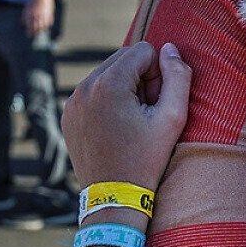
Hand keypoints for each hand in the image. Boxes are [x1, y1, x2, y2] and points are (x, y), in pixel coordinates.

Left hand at [22, 0, 54, 35]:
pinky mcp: (50, 14)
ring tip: (40, 30)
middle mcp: (37, 16)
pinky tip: (46, 25)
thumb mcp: (26, 8)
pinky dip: (47, 24)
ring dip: (42, 29)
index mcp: (30, 15)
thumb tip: (22, 24)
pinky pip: (49, 22)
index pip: (30, 26)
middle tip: (35, 34)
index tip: (29, 35)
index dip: (29, 32)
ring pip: (43, 26)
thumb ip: (24, 17)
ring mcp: (44, 15)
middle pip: (37, 28)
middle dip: (35, 32)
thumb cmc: (33, 1)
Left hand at [62, 42, 191, 190]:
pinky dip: (108, 99)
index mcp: (109, 84)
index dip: (158, 73)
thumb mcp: (173, 117)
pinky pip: (94, 90)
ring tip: (131, 120)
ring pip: (108, 72)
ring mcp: (72, 101)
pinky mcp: (68, 114)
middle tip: (145, 111)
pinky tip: (116, 126)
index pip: (143, 50)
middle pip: (124, 58)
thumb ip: (178, 76)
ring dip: (125, 87)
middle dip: (140, 77)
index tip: (155, 102)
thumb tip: (170, 49)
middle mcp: (84, 87)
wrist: (113, 197)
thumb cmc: (146, 158)